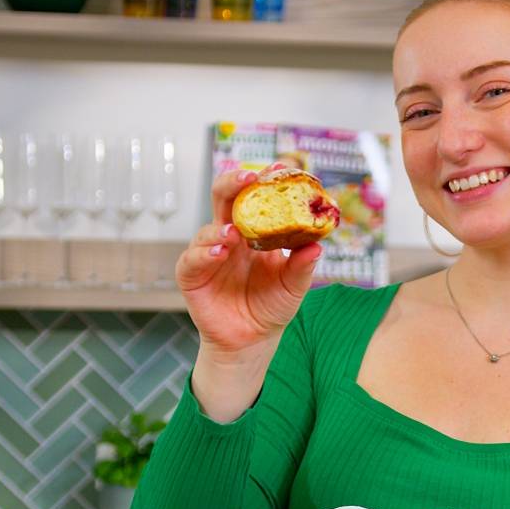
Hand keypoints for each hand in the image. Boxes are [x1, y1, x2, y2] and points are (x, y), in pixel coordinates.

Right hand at [176, 168, 321, 356]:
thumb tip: (317, 245)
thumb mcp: (293, 287)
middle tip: (249, 179)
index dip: (265, 181)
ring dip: (220, 226)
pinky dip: (204, 252)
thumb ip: (302, 266)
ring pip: (207, 228)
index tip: (279, 168)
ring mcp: (208, 253)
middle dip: (234, 184)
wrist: (251, 340)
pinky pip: (193, 258)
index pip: (256, 198)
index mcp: (254, 233)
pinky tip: (219, 251)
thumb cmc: (271, 307)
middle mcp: (229, 236)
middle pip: (225, 199)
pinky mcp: (192, 274)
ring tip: (234, 232)